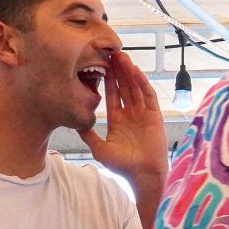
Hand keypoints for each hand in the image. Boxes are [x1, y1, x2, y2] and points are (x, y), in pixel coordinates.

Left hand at [78, 49, 167, 187]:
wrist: (142, 175)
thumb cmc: (122, 165)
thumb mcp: (98, 147)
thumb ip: (87, 133)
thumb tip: (73, 121)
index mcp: (117, 120)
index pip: (112, 95)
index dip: (107, 80)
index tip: (101, 65)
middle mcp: (130, 114)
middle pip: (124, 87)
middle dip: (118, 71)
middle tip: (111, 53)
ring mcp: (143, 114)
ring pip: (135, 88)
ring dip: (128, 72)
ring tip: (122, 57)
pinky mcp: (154, 116)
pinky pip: (148, 96)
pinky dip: (142, 83)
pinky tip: (135, 71)